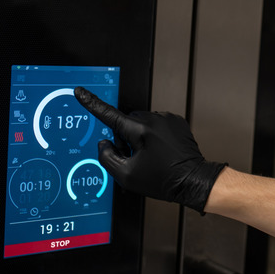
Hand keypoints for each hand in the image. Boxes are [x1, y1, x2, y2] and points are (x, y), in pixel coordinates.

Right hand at [74, 87, 225, 211]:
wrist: (193, 180)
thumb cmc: (164, 180)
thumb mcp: (126, 176)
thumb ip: (107, 157)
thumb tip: (105, 144)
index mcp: (141, 130)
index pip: (110, 115)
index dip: (92, 104)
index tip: (82, 93)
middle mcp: (155, 120)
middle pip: (126, 123)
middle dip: (125, 138)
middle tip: (135, 159)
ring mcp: (168, 120)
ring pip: (141, 124)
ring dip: (140, 138)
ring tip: (152, 158)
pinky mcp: (177, 123)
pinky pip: (156, 125)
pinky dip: (154, 136)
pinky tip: (160, 152)